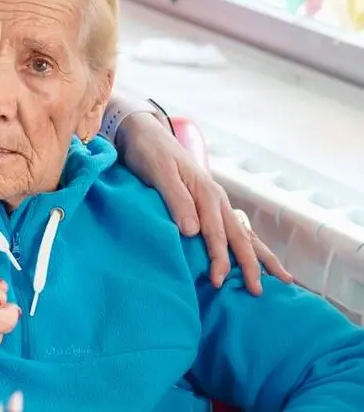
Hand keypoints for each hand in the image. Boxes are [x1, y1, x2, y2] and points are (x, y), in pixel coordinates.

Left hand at [118, 112, 291, 293]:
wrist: (144, 133)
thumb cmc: (149, 152)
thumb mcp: (158, 172)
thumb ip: (176, 199)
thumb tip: (193, 232)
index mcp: (206, 192)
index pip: (216, 233)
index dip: (219, 258)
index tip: (218, 281)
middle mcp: (215, 198)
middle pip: (238, 236)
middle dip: (249, 264)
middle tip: (257, 292)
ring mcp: (214, 201)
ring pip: (242, 233)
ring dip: (257, 256)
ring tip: (279, 278)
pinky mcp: (207, 203)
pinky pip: (232, 227)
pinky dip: (245, 244)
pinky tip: (253, 257)